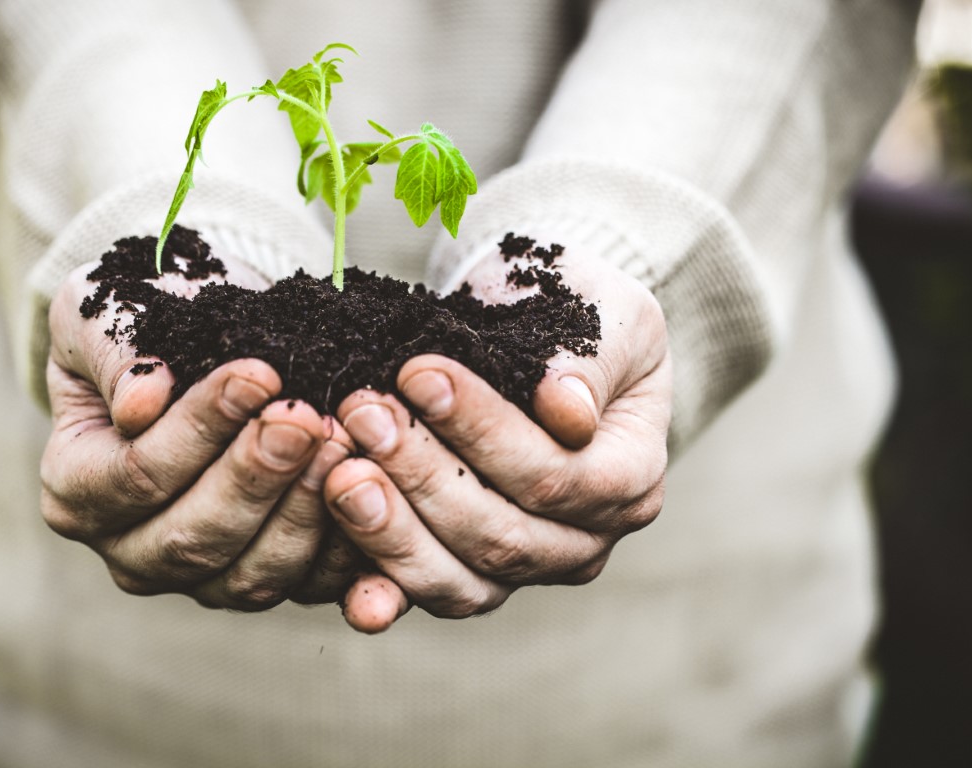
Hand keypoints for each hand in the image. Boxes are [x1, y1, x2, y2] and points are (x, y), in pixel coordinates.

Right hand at [40, 259, 356, 609]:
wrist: (207, 337)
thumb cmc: (148, 319)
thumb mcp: (106, 311)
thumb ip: (116, 352)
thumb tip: (140, 405)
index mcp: (78, 492)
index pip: (136, 476)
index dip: (198, 429)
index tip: (258, 373)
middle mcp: (133, 551)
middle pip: (194, 537)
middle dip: (257, 475)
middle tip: (307, 417)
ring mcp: (203, 577)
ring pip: (253, 573)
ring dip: (305, 510)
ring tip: (344, 444)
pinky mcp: (270, 578)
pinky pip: (312, 584)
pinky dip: (348, 550)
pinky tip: (377, 496)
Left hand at [325, 244, 671, 631]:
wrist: (531, 325)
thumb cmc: (576, 311)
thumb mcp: (605, 315)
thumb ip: (589, 363)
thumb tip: (567, 413)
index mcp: (630, 480)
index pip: (556, 475)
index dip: (482, 432)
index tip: (419, 374)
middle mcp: (583, 541)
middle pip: (501, 534)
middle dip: (423, 473)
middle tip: (363, 412)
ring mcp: (524, 567)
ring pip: (462, 579)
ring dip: (393, 530)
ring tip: (342, 472)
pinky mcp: (465, 571)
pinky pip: (426, 593)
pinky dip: (386, 594)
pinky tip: (354, 598)